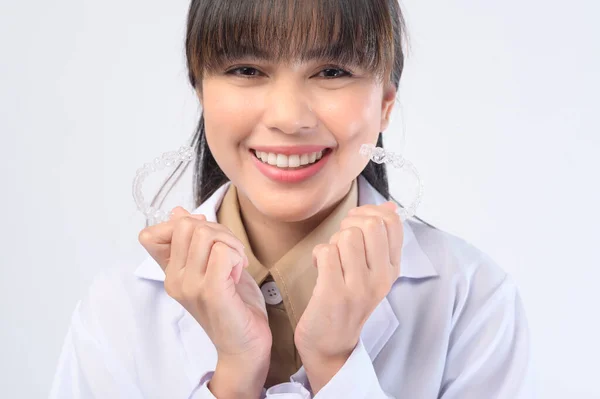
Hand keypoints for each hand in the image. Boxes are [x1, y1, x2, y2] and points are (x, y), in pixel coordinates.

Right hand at [138, 207, 271, 396]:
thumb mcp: (212, 265)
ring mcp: (190, 286)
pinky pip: (221, 252)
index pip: (151, 234)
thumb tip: (177, 212)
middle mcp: (175, 279)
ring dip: (230, 243)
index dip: (183, 226)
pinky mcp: (211, 292)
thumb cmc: (234, 305)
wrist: (245, 345)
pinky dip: (236, 255)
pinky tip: (239, 272)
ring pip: (205, 234)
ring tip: (237, 263)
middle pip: (186, 225)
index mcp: (171, 272)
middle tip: (232, 252)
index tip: (208, 241)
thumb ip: (194, 241)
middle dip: (217, 230)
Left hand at [294, 202, 402, 392]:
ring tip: (331, 259)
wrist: (332, 344)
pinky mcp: (334, 294)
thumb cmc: (348, 301)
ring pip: (346, 236)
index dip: (369, 213)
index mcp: (391, 269)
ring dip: (332, 242)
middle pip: (369, 225)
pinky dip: (317, 254)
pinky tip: (319, 268)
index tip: (356, 225)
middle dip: (349, 225)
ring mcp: (358, 287)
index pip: (392, 223)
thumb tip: (389, 207)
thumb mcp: (372, 271)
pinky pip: (326, 252)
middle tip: (340, 242)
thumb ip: (380, 240)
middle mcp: (380, 278)